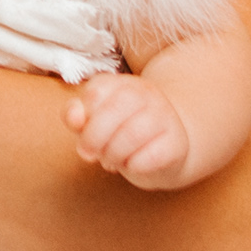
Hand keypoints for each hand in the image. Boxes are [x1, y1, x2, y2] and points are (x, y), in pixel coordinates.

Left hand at [68, 72, 195, 187]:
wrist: (167, 148)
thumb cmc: (121, 133)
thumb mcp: (95, 121)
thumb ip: (76, 116)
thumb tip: (74, 118)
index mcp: (121, 84)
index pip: (95, 93)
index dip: (83, 119)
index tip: (84, 132)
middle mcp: (146, 94)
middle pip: (113, 111)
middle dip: (94, 138)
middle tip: (93, 153)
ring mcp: (165, 116)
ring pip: (132, 135)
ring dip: (113, 155)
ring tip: (112, 160)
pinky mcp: (176, 143)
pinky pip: (150, 157)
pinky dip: (134, 166)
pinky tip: (133, 164)